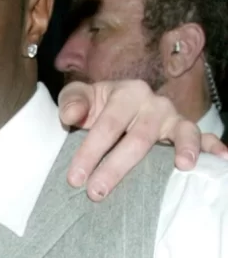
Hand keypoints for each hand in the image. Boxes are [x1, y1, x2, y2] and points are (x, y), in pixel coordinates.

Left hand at [56, 79, 227, 201]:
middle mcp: (153, 102)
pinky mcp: (185, 129)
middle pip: (138, 137)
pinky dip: (213, 146)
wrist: (113, 103)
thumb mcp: (78, 96)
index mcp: (127, 92)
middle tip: (97, 191)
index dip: (89, 152)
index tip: (75, 177)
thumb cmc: (94, 104)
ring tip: (182, 166)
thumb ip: (72, 102)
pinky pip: (204, 137)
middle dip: (116, 167)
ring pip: (178, 134)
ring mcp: (173, 116)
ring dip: (182, 150)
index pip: (107, 125)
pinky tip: (221, 158)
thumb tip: (71, 115)